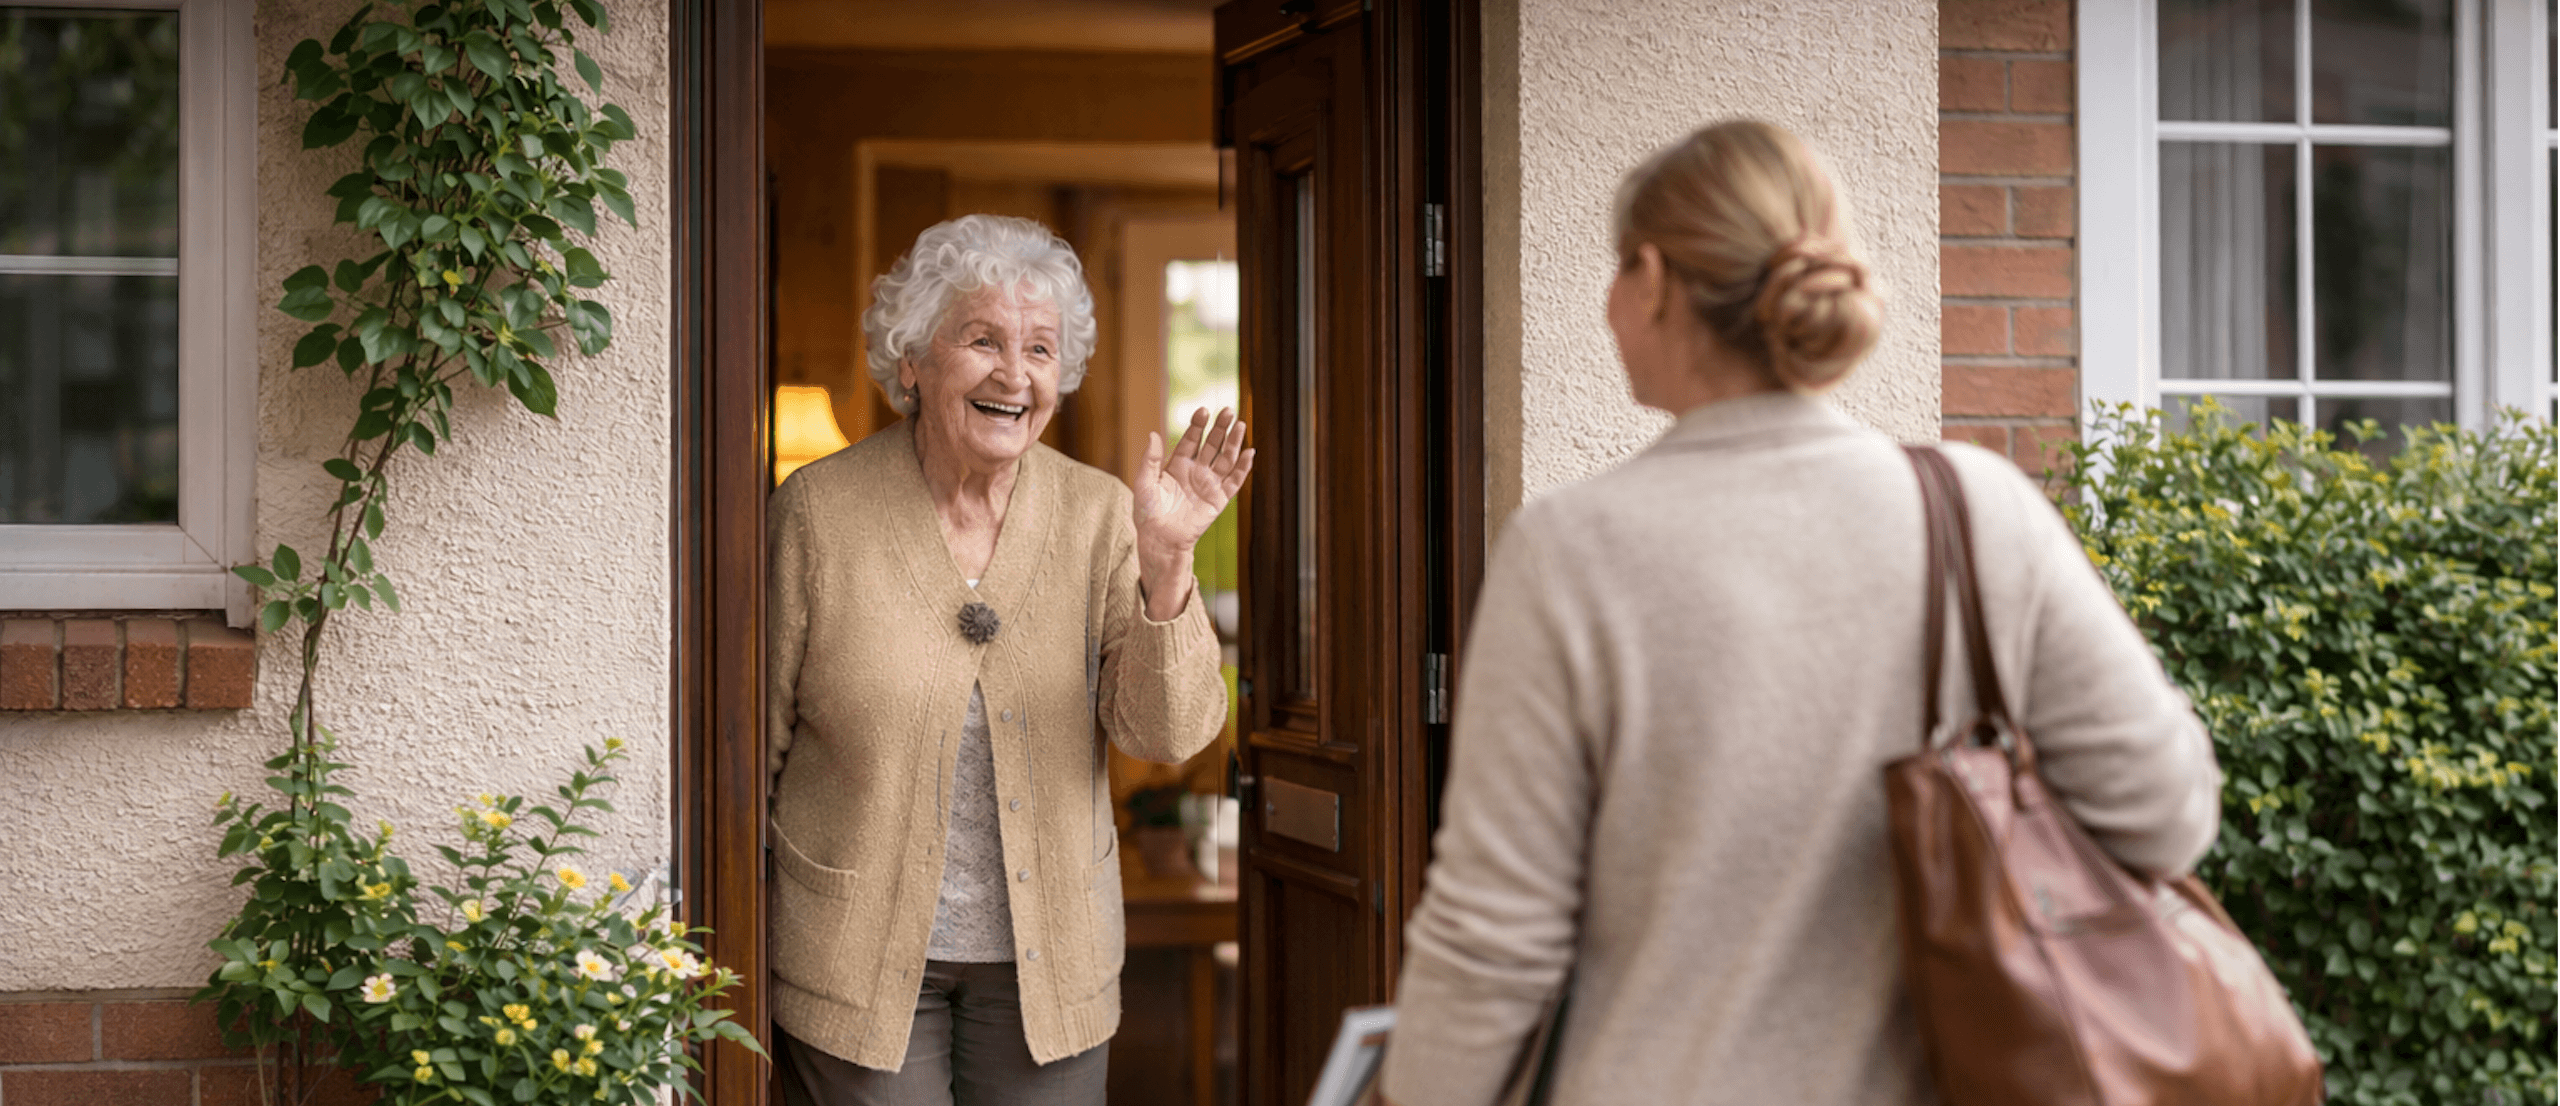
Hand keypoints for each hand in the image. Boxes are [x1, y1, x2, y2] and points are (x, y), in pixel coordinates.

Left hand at [1133, 406, 1253, 619]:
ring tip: (1241, 425)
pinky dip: (1243, 468)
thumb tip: (1153, 434)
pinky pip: (1234, 481)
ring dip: (1234, 442)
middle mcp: (1196, 471)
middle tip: (1229, 411)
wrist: (1159, 539)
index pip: (1191, 439)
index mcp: (1177, 464)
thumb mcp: (1144, 483)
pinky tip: (1249, 452)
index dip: (1198, 425)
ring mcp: (1209, 484)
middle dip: (1221, 428)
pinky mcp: (1219, 499)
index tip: (1203, 411)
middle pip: (1212, 445)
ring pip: (1225, 459)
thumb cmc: (1147, 512)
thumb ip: (1150, 460)